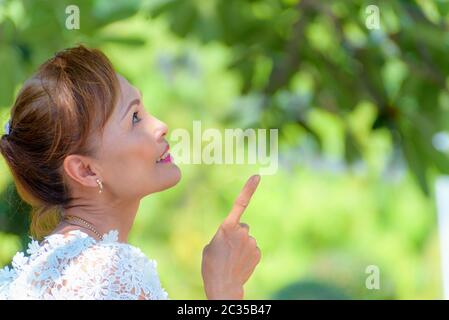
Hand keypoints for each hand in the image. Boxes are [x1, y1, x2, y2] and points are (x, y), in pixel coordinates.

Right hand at [202, 175, 261, 299]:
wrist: (223, 286)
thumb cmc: (211, 265)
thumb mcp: (211, 245)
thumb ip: (224, 234)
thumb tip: (236, 234)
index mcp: (227, 227)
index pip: (240, 203)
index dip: (249, 188)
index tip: (257, 176)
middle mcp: (242, 232)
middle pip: (242, 227)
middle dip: (236, 234)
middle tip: (226, 249)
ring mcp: (252, 242)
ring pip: (247, 238)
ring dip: (241, 245)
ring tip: (231, 258)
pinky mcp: (258, 253)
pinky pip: (252, 248)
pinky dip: (247, 254)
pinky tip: (239, 263)